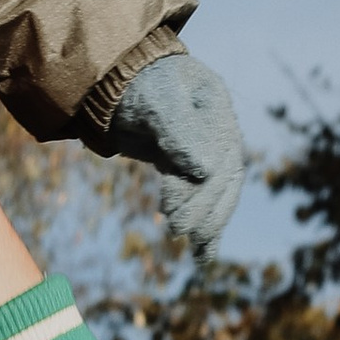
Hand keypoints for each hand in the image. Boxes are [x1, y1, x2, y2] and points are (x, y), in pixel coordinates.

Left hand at [98, 50, 244, 252]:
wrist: (117, 81)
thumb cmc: (135, 84)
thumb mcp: (154, 101)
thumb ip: (178, 131)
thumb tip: (204, 171)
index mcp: (215, 105)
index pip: (219, 154)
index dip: (200, 185)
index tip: (171, 207)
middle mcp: (219, 128)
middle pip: (222, 177)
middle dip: (201, 207)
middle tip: (177, 230)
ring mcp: (208, 149)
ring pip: (218, 193)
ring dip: (208, 222)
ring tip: (194, 248)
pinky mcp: (191, 168)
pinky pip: (207, 199)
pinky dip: (208, 230)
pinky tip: (204, 257)